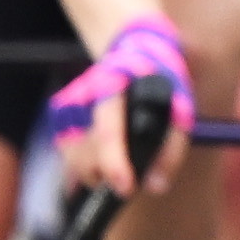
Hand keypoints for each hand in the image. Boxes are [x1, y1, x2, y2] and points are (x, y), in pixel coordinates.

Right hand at [45, 15, 196, 194]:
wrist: (135, 53)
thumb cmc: (159, 83)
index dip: (114, 164)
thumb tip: (156, 186)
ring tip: (118, 167)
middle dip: (106, 174)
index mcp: (112, 87)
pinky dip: (87, 167)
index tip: (126, 187)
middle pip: (84, 153)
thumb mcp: (178, 108)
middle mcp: (82, 97)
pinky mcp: (61, 120)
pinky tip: (103, 162)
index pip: (107, 131)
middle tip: (128, 180)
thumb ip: (171, 148)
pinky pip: (69, 157)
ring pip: (73, 158)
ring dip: (95, 173)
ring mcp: (68, 108)